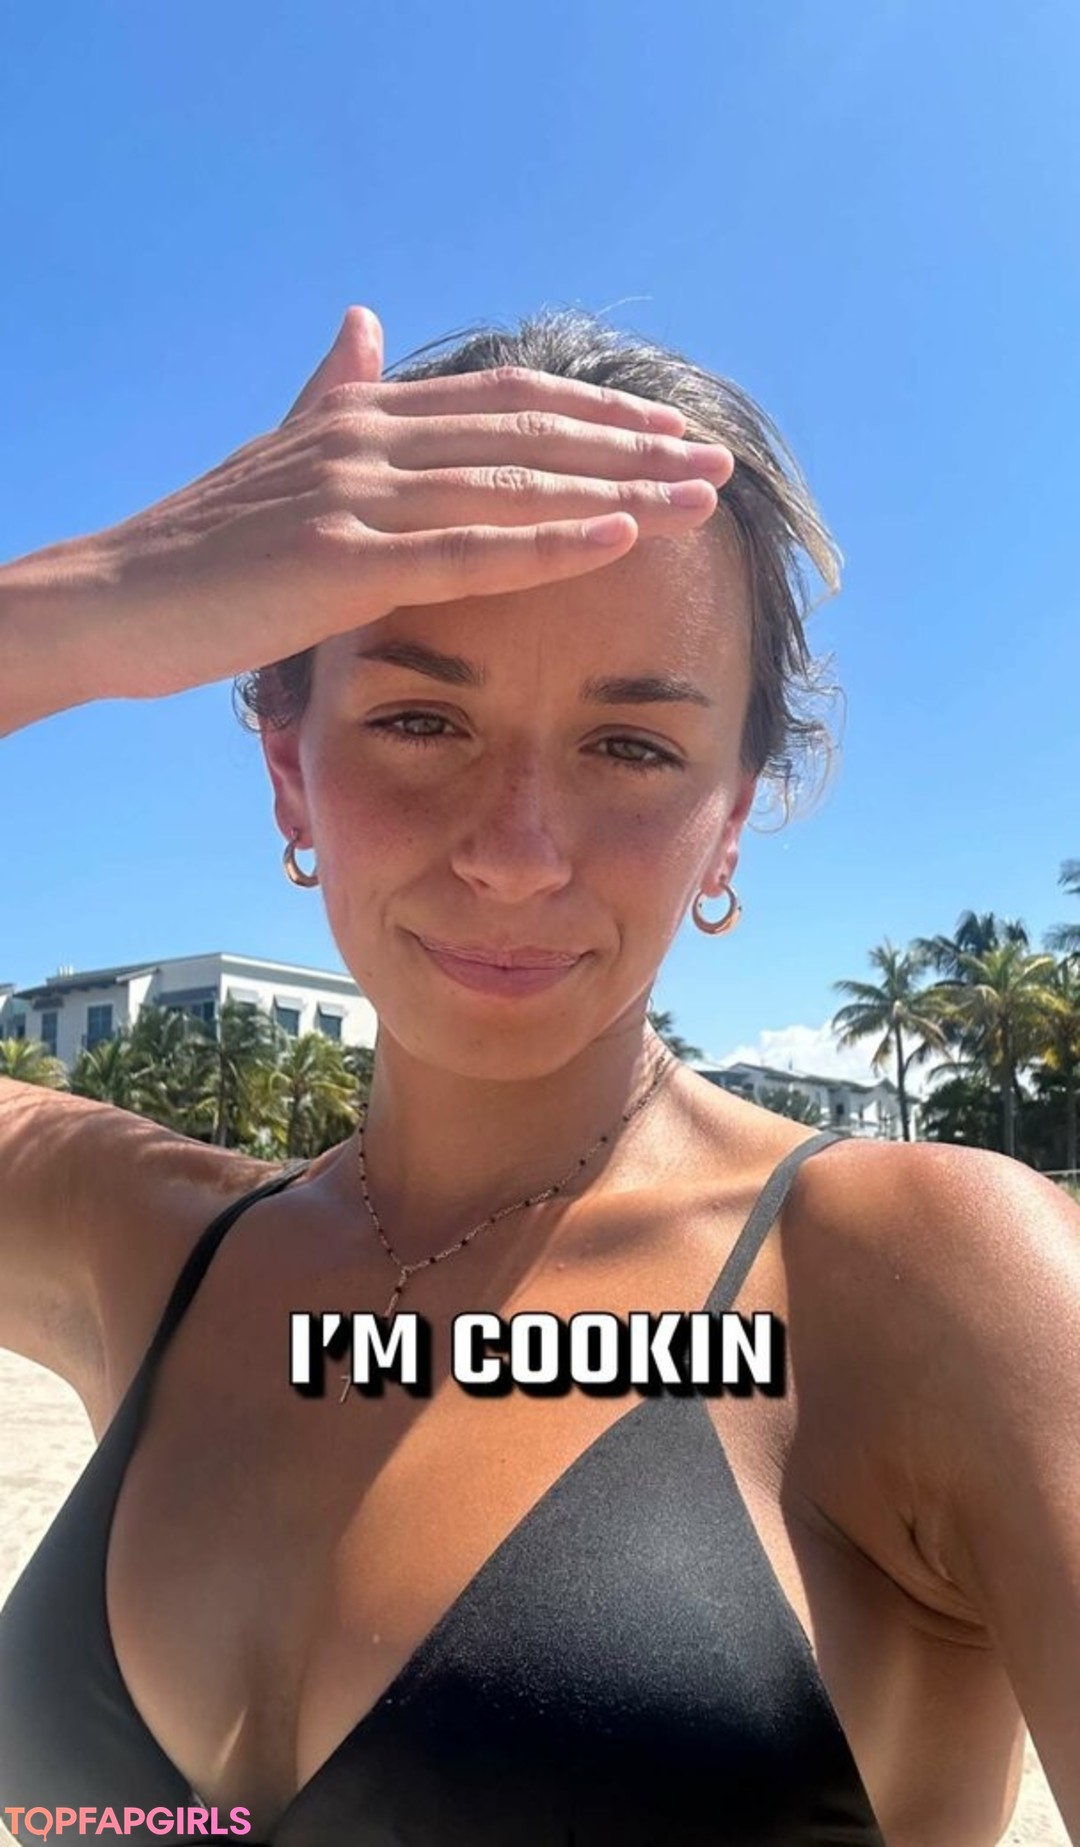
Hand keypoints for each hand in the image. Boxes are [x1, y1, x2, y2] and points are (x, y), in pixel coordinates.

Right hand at [37, 307, 735, 704]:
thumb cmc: (201, 546)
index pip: (504, 404)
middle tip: (717, 463)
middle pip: (528, 434)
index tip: (666, 430)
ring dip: (617, 489)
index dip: (592, 413)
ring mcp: (355, 497)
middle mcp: (370, 440)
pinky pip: (466, 552)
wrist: (114, 598)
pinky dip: (549, 543)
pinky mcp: (339, 561)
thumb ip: (332, 392)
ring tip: (699, 499)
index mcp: (364, 417)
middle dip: (630, 447)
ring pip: (513, 485)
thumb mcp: (278, 456)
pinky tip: (621, 536)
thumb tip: (366, 324)